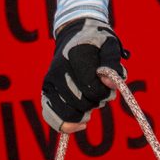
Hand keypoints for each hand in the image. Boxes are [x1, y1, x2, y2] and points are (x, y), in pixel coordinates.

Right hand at [39, 16, 127, 131]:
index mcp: (75, 56)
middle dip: (97, 102)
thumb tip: (109, 84)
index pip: (92, 88)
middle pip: (81, 102)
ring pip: (68, 113)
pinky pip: (51, 116)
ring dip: (84, 113)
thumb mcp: (110, 46)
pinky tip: (81, 124)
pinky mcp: (46, 91)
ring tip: (90, 103)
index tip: (109, 83)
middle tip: (102, 91)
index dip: (105, 91)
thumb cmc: (97, 42)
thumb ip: (112, 64)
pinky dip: (66, 125)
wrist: (74, 34)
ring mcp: (50, 82)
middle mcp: (59, 70)